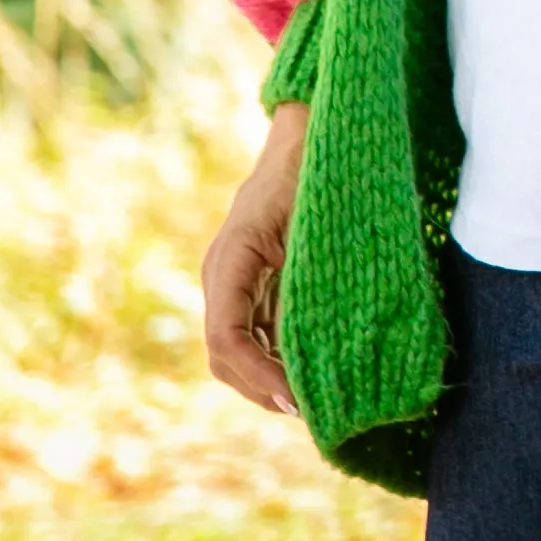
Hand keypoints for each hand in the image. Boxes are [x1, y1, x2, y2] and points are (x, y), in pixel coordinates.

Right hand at [202, 98, 307, 415]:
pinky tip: (309, 370)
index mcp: (229, 261)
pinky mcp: (253, 280)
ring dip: (269, 378)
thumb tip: (317, 346)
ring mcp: (234, 280)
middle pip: (227, 356)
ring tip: (315, 400)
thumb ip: (310, 280)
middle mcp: (223, 275)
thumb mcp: (315, 226)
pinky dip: (277, 356)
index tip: (297, 398)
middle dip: (263, 387)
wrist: (309, 130)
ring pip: (239, 350)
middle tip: (312, 411)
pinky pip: (256, 330)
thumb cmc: (317, 170)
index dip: (258, 375)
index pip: (228, 339)